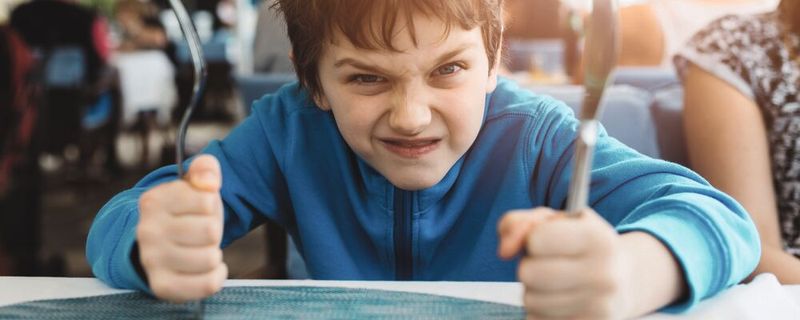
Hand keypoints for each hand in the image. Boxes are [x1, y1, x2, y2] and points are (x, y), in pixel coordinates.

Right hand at [137, 155, 227, 302]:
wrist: (162, 241)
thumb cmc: (187, 209)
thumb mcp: (194, 182)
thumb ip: (205, 168)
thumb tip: (208, 183)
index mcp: (153, 201)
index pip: (207, 202)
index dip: (211, 205)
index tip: (199, 208)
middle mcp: (147, 231)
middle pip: (210, 232)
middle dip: (213, 230)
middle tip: (201, 231)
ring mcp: (152, 260)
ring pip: (210, 258)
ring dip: (214, 252)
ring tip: (201, 247)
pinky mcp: (162, 286)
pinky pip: (207, 284)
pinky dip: (216, 276)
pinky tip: (209, 267)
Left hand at [498, 207, 633, 318]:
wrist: (624, 281)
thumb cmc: (579, 245)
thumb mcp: (554, 221)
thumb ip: (518, 223)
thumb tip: (504, 251)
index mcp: (597, 238)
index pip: (537, 238)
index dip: (533, 239)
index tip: (546, 241)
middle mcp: (603, 274)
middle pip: (529, 273)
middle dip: (529, 267)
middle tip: (547, 265)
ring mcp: (599, 307)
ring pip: (530, 301)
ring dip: (534, 292)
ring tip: (555, 284)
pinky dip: (540, 312)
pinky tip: (559, 302)